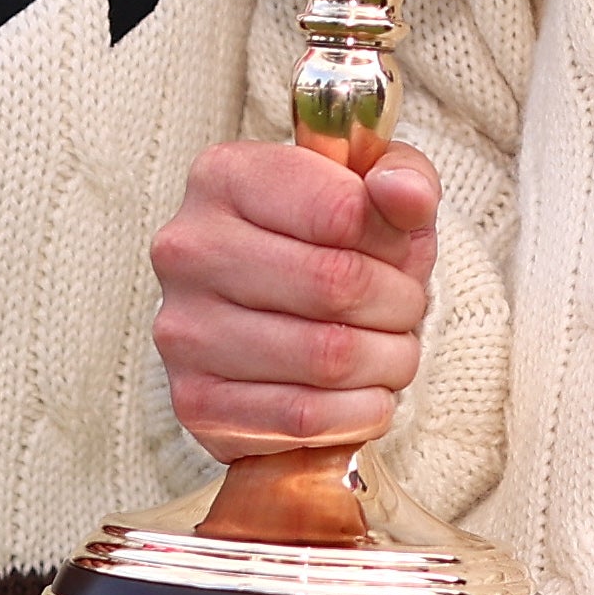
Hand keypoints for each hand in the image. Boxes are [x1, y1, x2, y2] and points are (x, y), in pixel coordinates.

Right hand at [149, 139, 441, 461]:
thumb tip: (409, 194)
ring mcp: (184, 330)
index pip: (341, 210)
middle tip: (408, 311)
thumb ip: (403, 182)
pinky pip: (304, 417)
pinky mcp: (195, 401)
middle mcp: (189, 249)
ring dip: (387, 361)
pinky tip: (367, 395)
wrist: (269, 316)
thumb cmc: (328, 243)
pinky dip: (359, 413)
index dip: (396, 242)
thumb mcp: (372, 191)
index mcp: (223, 177)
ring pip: (328, 356)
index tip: (403, 256)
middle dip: (400, 305)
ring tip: (392, 351)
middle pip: (337, 284)